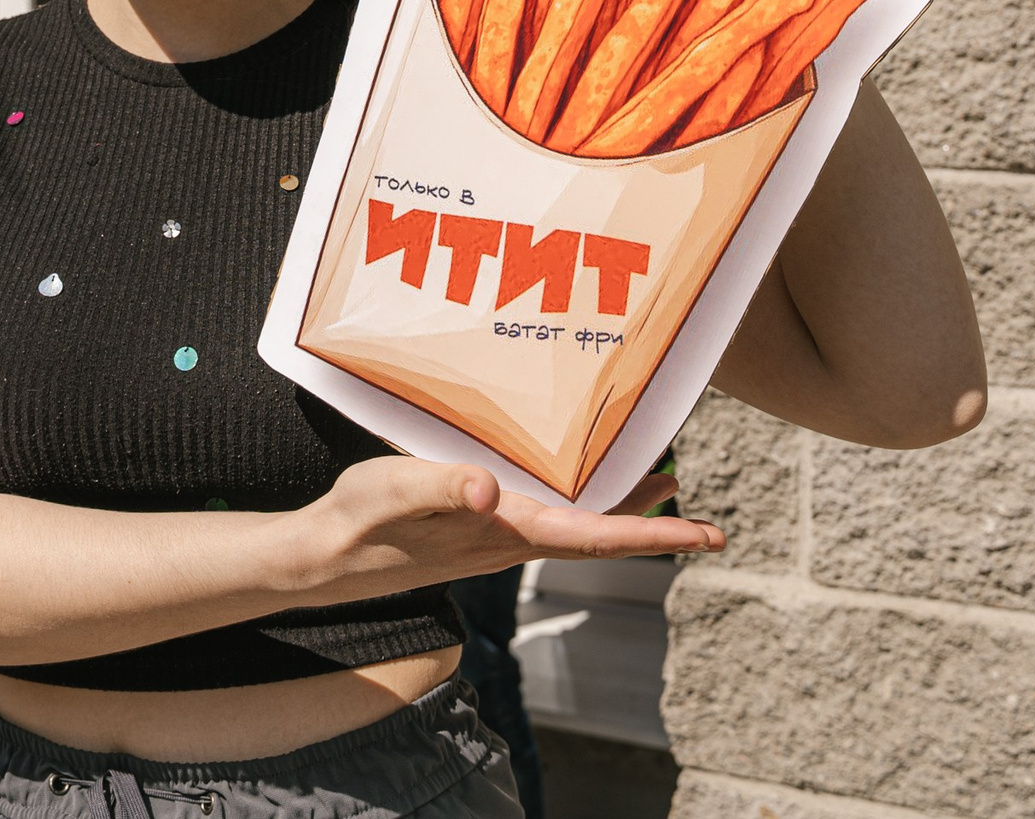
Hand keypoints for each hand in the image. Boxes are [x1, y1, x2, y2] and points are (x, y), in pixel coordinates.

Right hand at [302, 456, 721, 594]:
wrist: (325, 557)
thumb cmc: (359, 521)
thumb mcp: (396, 488)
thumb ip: (444, 486)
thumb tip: (492, 493)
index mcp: (504, 532)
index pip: (596, 536)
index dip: (656, 535)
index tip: (709, 534)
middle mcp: (510, 540)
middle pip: (598, 533)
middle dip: (652, 524)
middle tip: (703, 514)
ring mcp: (495, 539)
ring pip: (574, 525)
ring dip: (617, 509)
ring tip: (655, 483)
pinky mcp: (476, 529)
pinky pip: (544, 515)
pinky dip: (573, 497)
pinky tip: (568, 476)